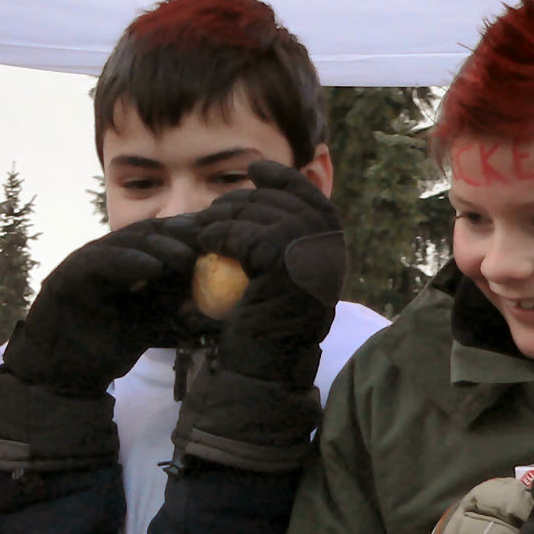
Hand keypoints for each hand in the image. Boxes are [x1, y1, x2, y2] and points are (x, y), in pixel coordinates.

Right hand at [0, 219, 198, 393]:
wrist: (63, 374)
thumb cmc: (106, 347)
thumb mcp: (152, 321)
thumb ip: (175, 302)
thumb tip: (215, 290)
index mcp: (128, 262)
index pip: (163, 238)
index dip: (192, 235)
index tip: (222, 240)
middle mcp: (107, 255)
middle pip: (148, 232)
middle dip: (181, 234)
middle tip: (210, 241)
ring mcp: (87, 261)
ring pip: (126, 242)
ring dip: (159, 246)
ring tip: (186, 256)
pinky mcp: (68, 275)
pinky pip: (99, 262)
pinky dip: (127, 262)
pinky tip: (152, 268)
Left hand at [192, 160, 345, 385]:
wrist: (265, 364)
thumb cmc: (267, 323)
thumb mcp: (282, 272)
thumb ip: (283, 236)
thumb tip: (263, 186)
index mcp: (332, 245)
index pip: (309, 195)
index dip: (282, 178)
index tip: (255, 169)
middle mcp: (326, 243)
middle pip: (277, 201)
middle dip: (240, 200)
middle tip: (210, 213)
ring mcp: (306, 249)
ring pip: (255, 214)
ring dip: (222, 218)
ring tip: (201, 230)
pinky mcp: (279, 259)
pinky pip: (241, 233)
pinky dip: (218, 235)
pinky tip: (204, 243)